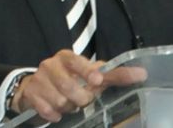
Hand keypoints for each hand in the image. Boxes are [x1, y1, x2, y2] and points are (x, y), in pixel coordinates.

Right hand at [12, 50, 147, 122]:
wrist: (36, 86)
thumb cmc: (70, 78)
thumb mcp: (89, 74)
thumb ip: (114, 74)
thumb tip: (142, 74)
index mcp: (67, 57)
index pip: (76, 61)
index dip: (86, 71)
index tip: (97, 81)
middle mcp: (50, 65)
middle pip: (68, 86)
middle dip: (80, 98)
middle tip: (83, 100)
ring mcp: (39, 79)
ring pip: (59, 101)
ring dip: (68, 107)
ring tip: (69, 103)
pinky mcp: (30, 94)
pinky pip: (47, 110)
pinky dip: (55, 114)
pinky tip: (57, 111)